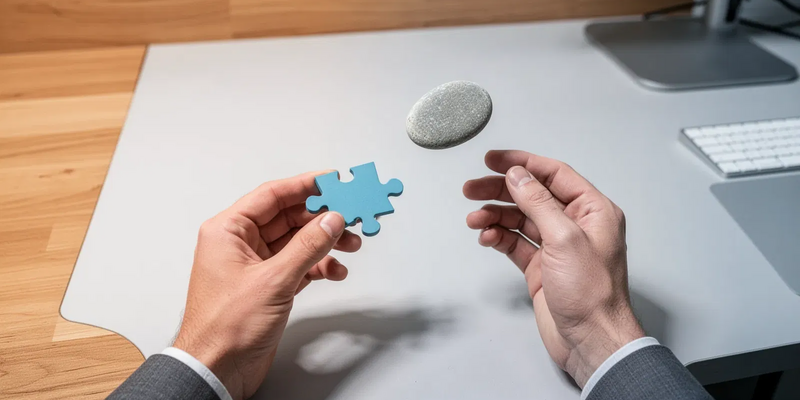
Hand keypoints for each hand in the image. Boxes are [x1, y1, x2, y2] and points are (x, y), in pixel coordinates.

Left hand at [173, 171, 361, 399]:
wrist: (216, 369)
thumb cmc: (224, 327)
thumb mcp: (273, 280)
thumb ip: (307, 247)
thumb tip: (331, 220)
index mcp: (228, 231)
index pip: (272, 195)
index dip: (305, 185)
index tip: (333, 181)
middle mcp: (240, 244)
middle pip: (288, 218)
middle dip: (321, 218)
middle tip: (350, 215)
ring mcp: (255, 266)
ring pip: (297, 242)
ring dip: (324, 243)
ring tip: (350, 245)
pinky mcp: (268, 286)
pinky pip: (298, 265)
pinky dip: (318, 266)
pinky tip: (335, 270)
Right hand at [463, 150, 643, 386]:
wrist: (591, 341)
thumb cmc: (592, 294)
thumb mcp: (565, 239)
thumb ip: (539, 202)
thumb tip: (517, 175)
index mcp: (593, 210)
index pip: (553, 174)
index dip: (522, 163)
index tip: (493, 160)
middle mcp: (575, 225)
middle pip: (532, 195)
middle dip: (500, 190)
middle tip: (471, 189)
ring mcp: (557, 247)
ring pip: (520, 219)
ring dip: (495, 216)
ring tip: (474, 219)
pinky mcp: (542, 268)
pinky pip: (515, 243)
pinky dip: (499, 238)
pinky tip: (487, 238)